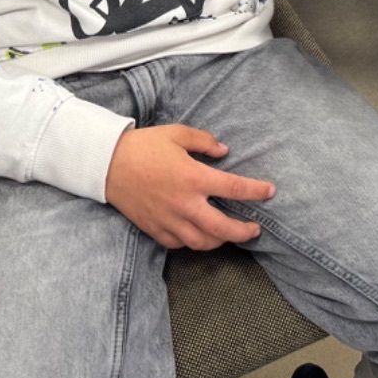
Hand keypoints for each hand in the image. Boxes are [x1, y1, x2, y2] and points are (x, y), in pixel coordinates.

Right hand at [104, 124, 272, 249]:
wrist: (107, 164)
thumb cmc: (144, 145)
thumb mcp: (177, 133)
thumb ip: (204, 141)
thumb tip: (225, 152)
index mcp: (194, 178)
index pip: (234, 188)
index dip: (256, 191)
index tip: (270, 192)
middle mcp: (185, 204)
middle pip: (223, 228)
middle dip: (244, 232)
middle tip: (255, 230)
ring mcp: (170, 220)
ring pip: (203, 242)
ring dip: (220, 240)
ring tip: (228, 234)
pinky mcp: (155, 230)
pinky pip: (180, 244)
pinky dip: (193, 242)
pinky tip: (198, 234)